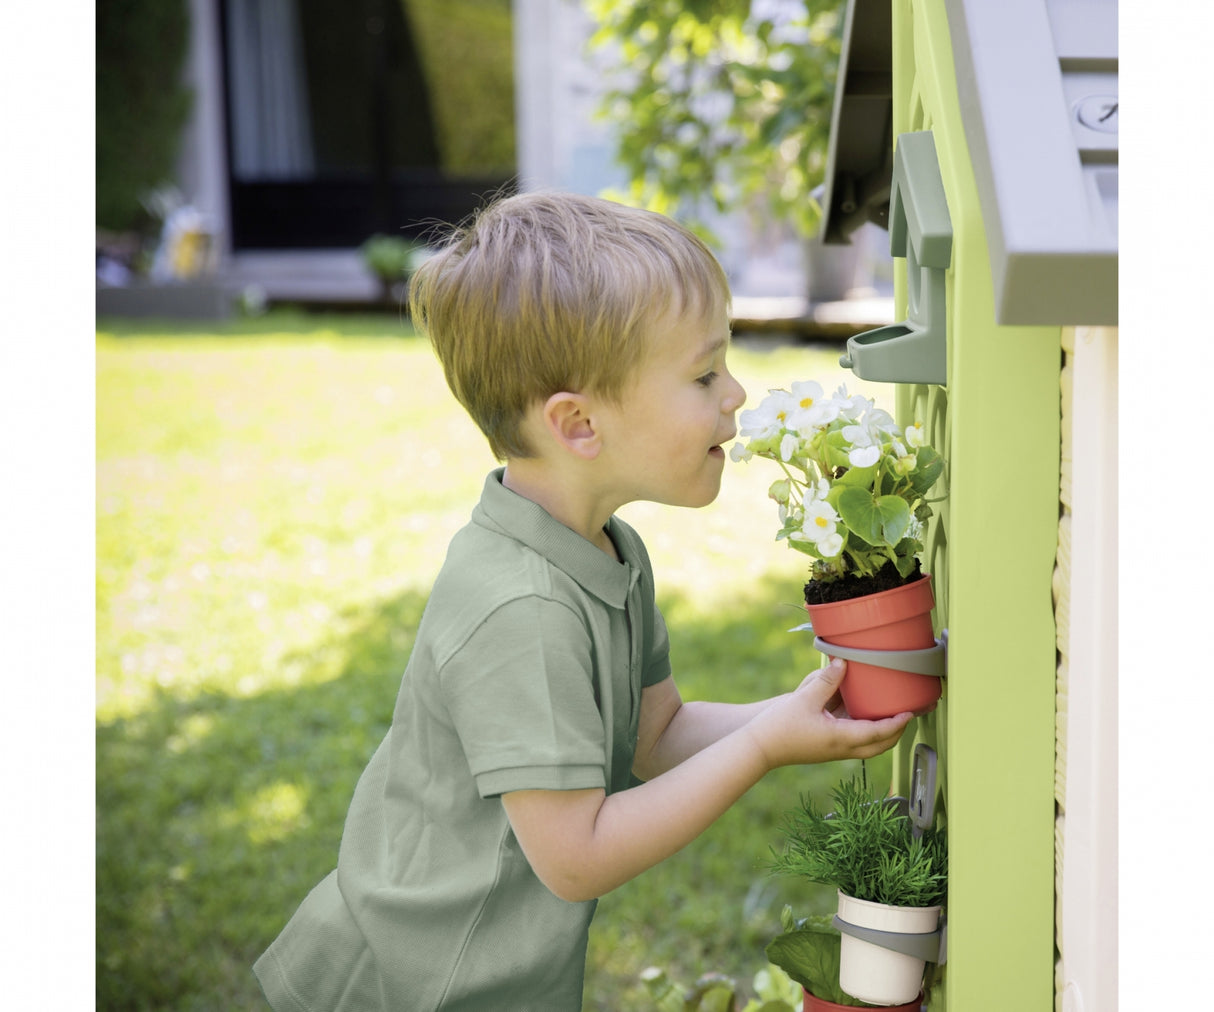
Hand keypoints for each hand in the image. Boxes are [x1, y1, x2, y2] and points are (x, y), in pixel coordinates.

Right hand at [742, 658, 912, 770]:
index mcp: (840, 738)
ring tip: (891, 714)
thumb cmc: (779, 727)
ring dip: (883, 733)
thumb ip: (826, 680)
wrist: (759, 747)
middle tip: (908, 715)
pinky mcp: (826, 746)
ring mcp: (834, 749)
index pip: (878, 733)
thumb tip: (844, 662)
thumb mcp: (804, 698)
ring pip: (868, 745)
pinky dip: (865, 729)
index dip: (897, 723)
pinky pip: (854, 739)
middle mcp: (841, 748)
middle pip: (879, 746)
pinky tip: (862, 713)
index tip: (910, 712)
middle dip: (897, 732)